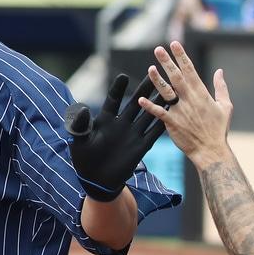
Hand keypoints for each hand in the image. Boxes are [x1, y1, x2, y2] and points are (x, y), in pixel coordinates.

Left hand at [64, 72, 167, 201]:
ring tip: (170, 90)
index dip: (118, 89)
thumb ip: (80, 125)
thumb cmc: (84, 159)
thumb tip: (80, 108)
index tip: (124, 77)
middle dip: (145, 89)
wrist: (96, 180)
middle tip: (155, 74)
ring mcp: (132, 134)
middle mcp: (121, 124)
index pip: (113, 100)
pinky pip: (154, 133)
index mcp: (105, 120)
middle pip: (135, 102)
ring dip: (159, 103)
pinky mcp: (141, 147)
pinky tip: (174, 114)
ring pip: (148, 114)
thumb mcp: (79, 141)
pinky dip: (163, 124)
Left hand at [138, 41, 231, 166]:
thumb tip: (220, 71)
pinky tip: (140, 99)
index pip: (190, 70)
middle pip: (176, 77)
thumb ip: (221, 87)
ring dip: (157, 80)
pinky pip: (159, 113)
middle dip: (167, 62)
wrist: (211, 151)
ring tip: (150, 68)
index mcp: (201, 93)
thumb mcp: (225, 106)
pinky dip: (150, 106)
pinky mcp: (172, 123)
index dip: (182, 56)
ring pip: (166, 92)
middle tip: (158, 49)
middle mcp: (189, 99)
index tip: (174, 44)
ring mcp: (180, 111)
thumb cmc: (218, 129)